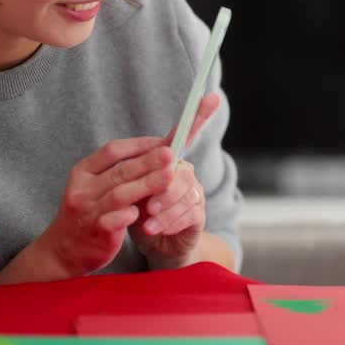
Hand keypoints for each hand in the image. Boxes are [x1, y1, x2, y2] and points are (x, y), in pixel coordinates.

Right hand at [38, 135, 175, 277]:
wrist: (62, 250)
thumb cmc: (88, 212)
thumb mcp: (95, 186)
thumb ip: (121, 169)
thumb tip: (158, 148)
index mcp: (82, 172)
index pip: (112, 150)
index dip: (139, 145)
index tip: (163, 142)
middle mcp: (82, 189)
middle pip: (119, 171)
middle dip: (147, 161)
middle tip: (171, 153)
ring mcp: (87, 211)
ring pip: (119, 194)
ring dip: (146, 184)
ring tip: (170, 177)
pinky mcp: (95, 232)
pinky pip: (113, 221)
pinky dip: (129, 214)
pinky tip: (147, 210)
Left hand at [131, 93, 221, 268]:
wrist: (152, 247)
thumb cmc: (138, 214)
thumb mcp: (131, 191)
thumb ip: (137, 174)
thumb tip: (145, 155)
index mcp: (170, 162)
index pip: (184, 135)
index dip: (199, 116)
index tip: (212, 96)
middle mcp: (186, 173)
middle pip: (181, 170)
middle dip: (163, 187)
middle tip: (147, 205)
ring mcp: (195, 194)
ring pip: (185, 193)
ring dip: (164, 210)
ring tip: (147, 224)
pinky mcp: (198, 216)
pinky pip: (190, 214)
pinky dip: (170, 223)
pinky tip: (155, 230)